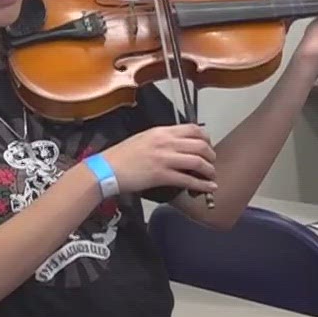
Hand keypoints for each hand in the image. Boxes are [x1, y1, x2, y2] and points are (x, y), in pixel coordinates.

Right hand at [99, 124, 217, 196]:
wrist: (106, 169)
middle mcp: (166, 142)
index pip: (193, 128)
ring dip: (209, 170)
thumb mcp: (143, 139)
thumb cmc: (121, 156)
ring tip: (211, 176)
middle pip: (200, 145)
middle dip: (211, 155)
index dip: (206, 138)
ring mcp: (165, 159)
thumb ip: (162, 139)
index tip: (208, 146)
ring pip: (198, 161)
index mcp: (161, 131)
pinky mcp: (162, 176)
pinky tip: (208, 187)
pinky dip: (202, 184)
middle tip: (211, 163)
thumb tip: (177, 146)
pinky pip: (188, 179)